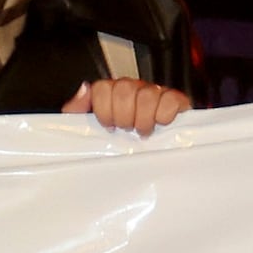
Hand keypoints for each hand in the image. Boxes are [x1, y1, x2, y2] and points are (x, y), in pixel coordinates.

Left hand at [64, 78, 188, 134]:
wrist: (141, 165)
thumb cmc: (113, 145)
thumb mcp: (87, 130)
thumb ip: (76, 109)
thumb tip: (84, 89)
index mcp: (112, 93)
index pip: (104, 87)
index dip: (104, 109)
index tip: (109, 126)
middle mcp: (133, 89)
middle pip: (125, 88)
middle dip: (123, 116)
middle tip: (126, 129)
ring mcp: (155, 93)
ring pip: (147, 94)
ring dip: (144, 119)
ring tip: (142, 131)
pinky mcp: (176, 101)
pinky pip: (172, 98)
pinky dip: (165, 114)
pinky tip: (161, 124)